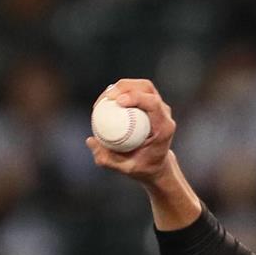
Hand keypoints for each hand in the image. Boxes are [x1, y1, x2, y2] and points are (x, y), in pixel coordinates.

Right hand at [86, 79, 200, 229]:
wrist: (156, 166)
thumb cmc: (143, 167)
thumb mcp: (126, 169)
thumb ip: (108, 159)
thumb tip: (90, 141)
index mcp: (164, 127)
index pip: (153, 103)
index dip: (135, 97)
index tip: (117, 101)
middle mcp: (164, 113)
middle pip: (146, 88)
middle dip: (125, 87)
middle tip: (106, 98)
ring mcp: (158, 107)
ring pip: (140, 86)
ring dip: (121, 86)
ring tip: (104, 99)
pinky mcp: (150, 104)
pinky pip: (135, 91)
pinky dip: (120, 91)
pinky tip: (106, 101)